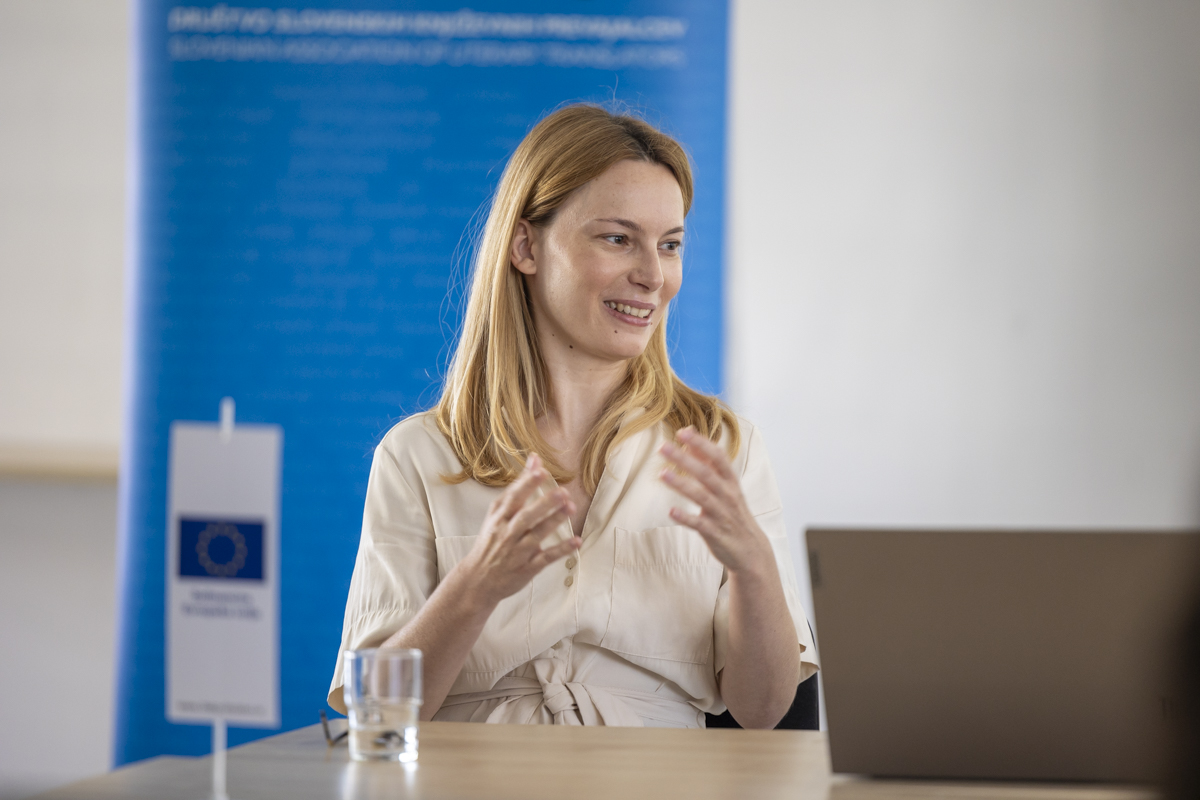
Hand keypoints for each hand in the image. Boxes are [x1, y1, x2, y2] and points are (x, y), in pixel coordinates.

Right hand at [457, 453, 581, 606]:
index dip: (526, 485)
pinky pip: (546, 558)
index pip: (513, 499)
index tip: (540, 471)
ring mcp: (517, 552)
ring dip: (554, 521)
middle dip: (543, 504)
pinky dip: (561, 550)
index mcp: (499, 519)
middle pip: (525, 517)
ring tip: (571, 507)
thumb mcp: (497, 514)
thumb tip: (535, 459)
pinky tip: (576, 541)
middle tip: (562, 492)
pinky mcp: (527, 568)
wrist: (477, 580)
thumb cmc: (490, 541)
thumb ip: (517, 487)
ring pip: (536, 535)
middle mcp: (507, 534)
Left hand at [658, 427, 772, 575]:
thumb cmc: (733, 512)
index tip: (683, 432)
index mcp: (731, 481)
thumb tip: (689, 435)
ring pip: (701, 497)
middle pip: (706, 474)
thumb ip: (707, 461)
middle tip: (663, 447)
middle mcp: (728, 495)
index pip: (718, 457)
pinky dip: (686, 517)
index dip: (701, 444)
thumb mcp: (725, 486)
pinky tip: (671, 511)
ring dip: (681, 484)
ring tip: (662, 474)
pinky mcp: (715, 533)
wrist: (751, 550)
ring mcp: (722, 514)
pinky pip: (699, 524)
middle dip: (685, 459)